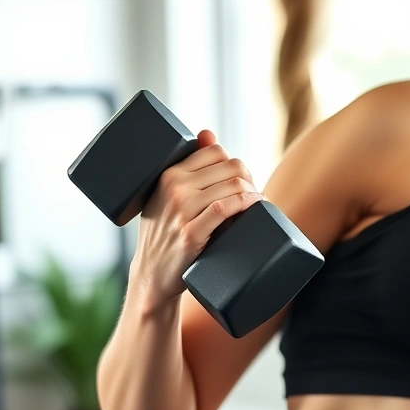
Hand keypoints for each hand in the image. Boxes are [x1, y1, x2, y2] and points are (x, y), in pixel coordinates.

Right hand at [131, 130, 262, 305]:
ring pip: (232, 185)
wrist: (151, 275)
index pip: (215, 151)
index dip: (236, 164)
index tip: (244, 180)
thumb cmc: (165, 234)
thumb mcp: (167, 196)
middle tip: (255, 196)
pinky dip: (247, 204)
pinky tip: (256, 206)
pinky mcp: (190, 233)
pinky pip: (226, 208)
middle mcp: (173, 187)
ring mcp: (181, 210)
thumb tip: (207, 133)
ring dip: (254, 192)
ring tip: (258, 204)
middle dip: (249, 179)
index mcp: (168, 174)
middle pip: (229, 167)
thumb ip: (188, 168)